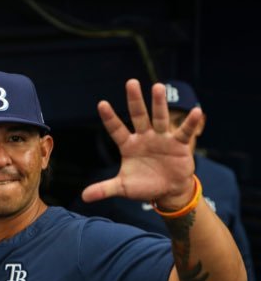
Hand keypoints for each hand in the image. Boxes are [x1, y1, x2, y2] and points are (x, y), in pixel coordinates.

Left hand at [81, 79, 202, 208]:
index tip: (102, 104)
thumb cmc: (143, 186)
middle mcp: (144, 138)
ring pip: (159, 118)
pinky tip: (196, 111)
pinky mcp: (178, 144)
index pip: (116, 129)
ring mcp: (161, 138)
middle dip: (134, 100)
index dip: (110, 118)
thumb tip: (83, 197)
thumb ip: (104, 189)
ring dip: (158, 104)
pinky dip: (190, 123)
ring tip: (158, 87)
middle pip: (138, 116)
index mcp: (128, 146)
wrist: (167, 191)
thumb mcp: (123, 187)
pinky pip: (184, 132)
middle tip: (131, 82)